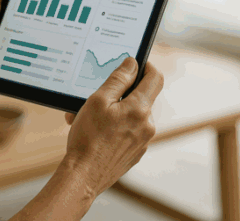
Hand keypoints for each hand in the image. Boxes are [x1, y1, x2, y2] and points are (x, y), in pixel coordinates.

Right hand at [62, 58, 163, 197]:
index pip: (155, 78)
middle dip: (119, 93)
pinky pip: (128, 131)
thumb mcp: (98, 100)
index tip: (134, 64)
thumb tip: (132, 64)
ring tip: (87, 118)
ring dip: (113, 111)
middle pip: (140, 97)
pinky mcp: (135, 153)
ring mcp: (143, 141)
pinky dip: (114, 126)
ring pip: (131, 115)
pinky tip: (94, 131)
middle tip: (96, 96)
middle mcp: (147, 125)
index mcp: (140, 109)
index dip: (146, 66)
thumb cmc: (88, 139)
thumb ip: (118, 79)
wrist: (84, 176)